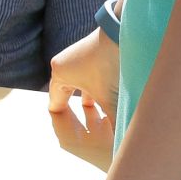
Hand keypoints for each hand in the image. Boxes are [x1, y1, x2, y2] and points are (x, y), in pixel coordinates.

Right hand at [47, 28, 119, 158]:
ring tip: (104, 112)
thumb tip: (123, 147)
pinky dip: (100, 87)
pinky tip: (114, 94)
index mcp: (60, 73)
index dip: (64, 121)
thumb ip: (114, 123)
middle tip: (88, 125)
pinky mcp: (94, 51)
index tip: (74, 134)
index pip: (55, 103)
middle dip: (79, 111)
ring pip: (82, 84)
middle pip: (68, 94)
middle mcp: (66, 63)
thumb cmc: (109, 65)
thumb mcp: (110, 99)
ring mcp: (79, 55)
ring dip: (92, 99)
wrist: (124, 32)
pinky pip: (92, 75)